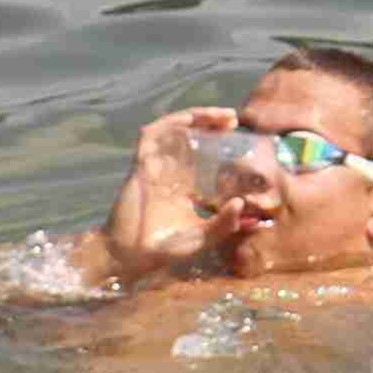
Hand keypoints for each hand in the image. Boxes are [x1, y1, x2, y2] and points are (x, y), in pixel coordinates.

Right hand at [93, 108, 236, 284]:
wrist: (131, 257)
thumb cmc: (165, 251)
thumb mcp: (203, 238)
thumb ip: (224, 224)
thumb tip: (241, 202)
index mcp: (183, 188)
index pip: (203, 157)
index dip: (218, 144)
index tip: (239, 138)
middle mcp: (169, 173)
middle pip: (191, 137)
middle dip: (211, 123)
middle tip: (234, 119)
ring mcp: (154, 167)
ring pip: (174, 131)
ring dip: (196, 118)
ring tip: (220, 115)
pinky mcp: (140, 166)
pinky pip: (152, 136)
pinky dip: (169, 124)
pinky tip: (189, 120)